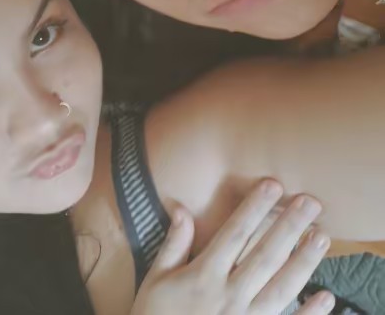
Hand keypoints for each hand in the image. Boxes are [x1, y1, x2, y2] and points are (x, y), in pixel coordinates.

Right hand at [131, 180, 333, 314]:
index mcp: (204, 275)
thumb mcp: (156, 278)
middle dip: (289, 227)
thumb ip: (174, 243)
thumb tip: (181, 208)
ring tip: (321, 236)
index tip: (273, 185)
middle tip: (311, 203)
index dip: (254, 208)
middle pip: (265, 255)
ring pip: (281, 287)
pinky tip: (326, 296)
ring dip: (304, 262)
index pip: (235, 234)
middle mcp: (229, 294)